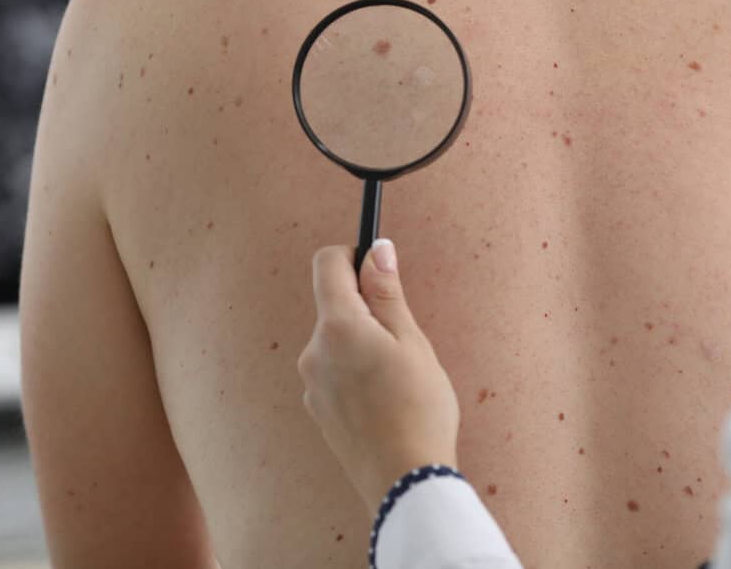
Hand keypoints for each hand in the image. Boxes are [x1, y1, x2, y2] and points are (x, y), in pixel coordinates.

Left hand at [299, 240, 460, 512]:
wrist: (404, 480)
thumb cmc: (418, 407)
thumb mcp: (412, 342)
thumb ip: (387, 293)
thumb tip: (376, 250)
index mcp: (337, 327)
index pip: (328, 264)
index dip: (354, 256)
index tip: (380, 270)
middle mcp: (313, 351)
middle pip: (334, 304)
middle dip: (366, 308)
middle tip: (404, 339)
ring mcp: (311, 383)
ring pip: (337, 340)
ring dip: (363, 343)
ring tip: (399, 377)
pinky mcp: (317, 408)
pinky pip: (335, 371)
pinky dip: (357, 371)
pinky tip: (385, 399)